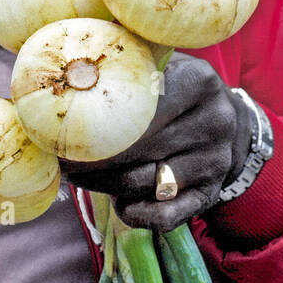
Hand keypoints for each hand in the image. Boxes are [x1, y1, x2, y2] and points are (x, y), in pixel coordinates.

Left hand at [59, 53, 250, 231]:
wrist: (223, 121)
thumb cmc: (171, 91)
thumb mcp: (157, 67)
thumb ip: (123, 65)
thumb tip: (61, 70)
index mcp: (197, 81)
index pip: (137, 108)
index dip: (93, 124)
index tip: (58, 133)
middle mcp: (213, 122)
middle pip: (135, 149)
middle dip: (90, 158)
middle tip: (60, 160)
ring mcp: (215, 162)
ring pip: (142, 183)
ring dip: (103, 184)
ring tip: (77, 176)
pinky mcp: (210, 194)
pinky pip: (165, 216)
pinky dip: (135, 214)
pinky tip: (118, 205)